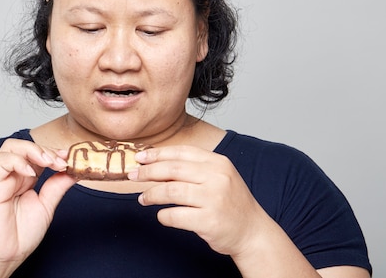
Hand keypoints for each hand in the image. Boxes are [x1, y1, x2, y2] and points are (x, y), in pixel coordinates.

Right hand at [0, 139, 75, 272]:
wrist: (4, 255)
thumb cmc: (20, 234)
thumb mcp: (47, 206)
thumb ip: (57, 187)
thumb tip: (73, 171)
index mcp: (26, 178)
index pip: (38, 153)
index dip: (55, 152)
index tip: (70, 157)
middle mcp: (13, 175)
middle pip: (25, 146)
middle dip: (46, 149)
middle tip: (61, 161)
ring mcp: (2, 179)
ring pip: (11, 147)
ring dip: (32, 150)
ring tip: (48, 162)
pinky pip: (1, 162)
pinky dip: (18, 161)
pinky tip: (31, 173)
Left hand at [129, 145, 269, 256]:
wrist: (252, 232)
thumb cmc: (230, 204)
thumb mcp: (218, 177)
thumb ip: (193, 169)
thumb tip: (156, 164)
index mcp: (218, 163)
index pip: (182, 152)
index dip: (157, 154)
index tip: (140, 157)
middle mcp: (217, 177)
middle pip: (172, 169)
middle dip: (148, 172)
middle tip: (133, 176)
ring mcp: (214, 199)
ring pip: (171, 191)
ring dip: (151, 194)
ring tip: (143, 199)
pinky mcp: (209, 220)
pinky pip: (175, 215)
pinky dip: (163, 216)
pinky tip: (162, 216)